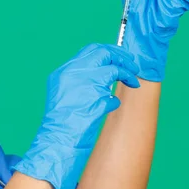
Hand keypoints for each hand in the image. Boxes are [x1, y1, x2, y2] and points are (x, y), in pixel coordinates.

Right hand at [12, 43, 139, 188]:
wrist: (55, 138)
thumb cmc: (59, 120)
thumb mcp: (62, 92)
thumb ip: (78, 79)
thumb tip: (101, 71)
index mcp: (64, 71)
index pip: (91, 50)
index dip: (109, 51)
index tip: (119, 58)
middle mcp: (73, 73)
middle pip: (103, 53)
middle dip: (122, 57)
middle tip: (133, 65)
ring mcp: (84, 84)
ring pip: (113, 70)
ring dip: (126, 75)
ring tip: (133, 82)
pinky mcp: (94, 99)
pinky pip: (112, 96)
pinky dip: (113, 101)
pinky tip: (110, 107)